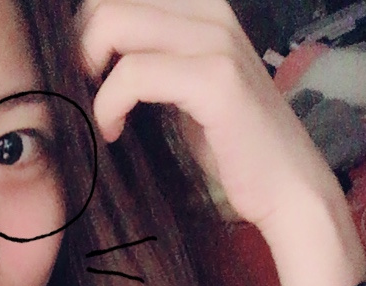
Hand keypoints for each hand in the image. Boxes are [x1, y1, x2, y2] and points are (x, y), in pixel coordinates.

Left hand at [77, 0, 343, 240]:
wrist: (286, 187)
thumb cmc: (229, 147)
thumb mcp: (183, 90)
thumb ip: (149, 61)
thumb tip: (89, 57)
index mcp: (202, 7)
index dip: (86, 34)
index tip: (85, 80)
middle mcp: (211, 10)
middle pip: (107, 2)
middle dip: (80, 51)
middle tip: (84, 97)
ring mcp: (215, 41)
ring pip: (113, 24)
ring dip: (90, 75)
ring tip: (101, 117)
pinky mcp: (215, 80)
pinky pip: (133, 74)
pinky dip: (108, 105)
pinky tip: (114, 132)